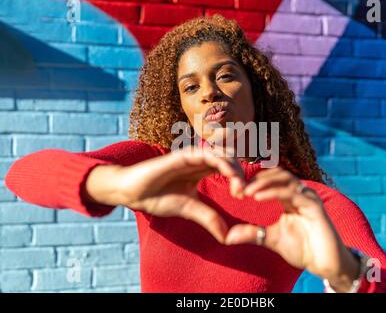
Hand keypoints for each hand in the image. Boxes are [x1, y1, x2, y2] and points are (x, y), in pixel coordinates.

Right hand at [85, 146, 245, 242]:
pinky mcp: (184, 155)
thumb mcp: (189, 209)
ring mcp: (193, 156)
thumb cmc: (158, 197)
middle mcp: (200, 161)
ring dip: (235, 170)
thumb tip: (226, 236)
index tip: (244, 196)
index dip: (239, 180)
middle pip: (230, 160)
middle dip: (242, 175)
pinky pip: (209, 154)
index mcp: (202, 170)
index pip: (228, 169)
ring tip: (240, 188)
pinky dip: (223, 163)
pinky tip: (230, 177)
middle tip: (245, 193)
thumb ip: (208, 218)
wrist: (134, 193)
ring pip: (223, 155)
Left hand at [224, 167, 359, 291]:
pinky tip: (257, 197)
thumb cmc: (302, 249)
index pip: (272, 178)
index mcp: (290, 197)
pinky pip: (291, 193)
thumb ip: (252, 234)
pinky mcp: (315, 206)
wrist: (325, 264)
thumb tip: (228, 237)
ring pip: (284, 178)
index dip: (254, 181)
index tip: (235, 190)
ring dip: (263, 182)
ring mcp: (308, 198)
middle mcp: (301, 193)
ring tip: (246, 191)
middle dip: (257, 178)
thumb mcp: (271, 239)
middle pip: (278, 173)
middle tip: (238, 187)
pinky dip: (273, 192)